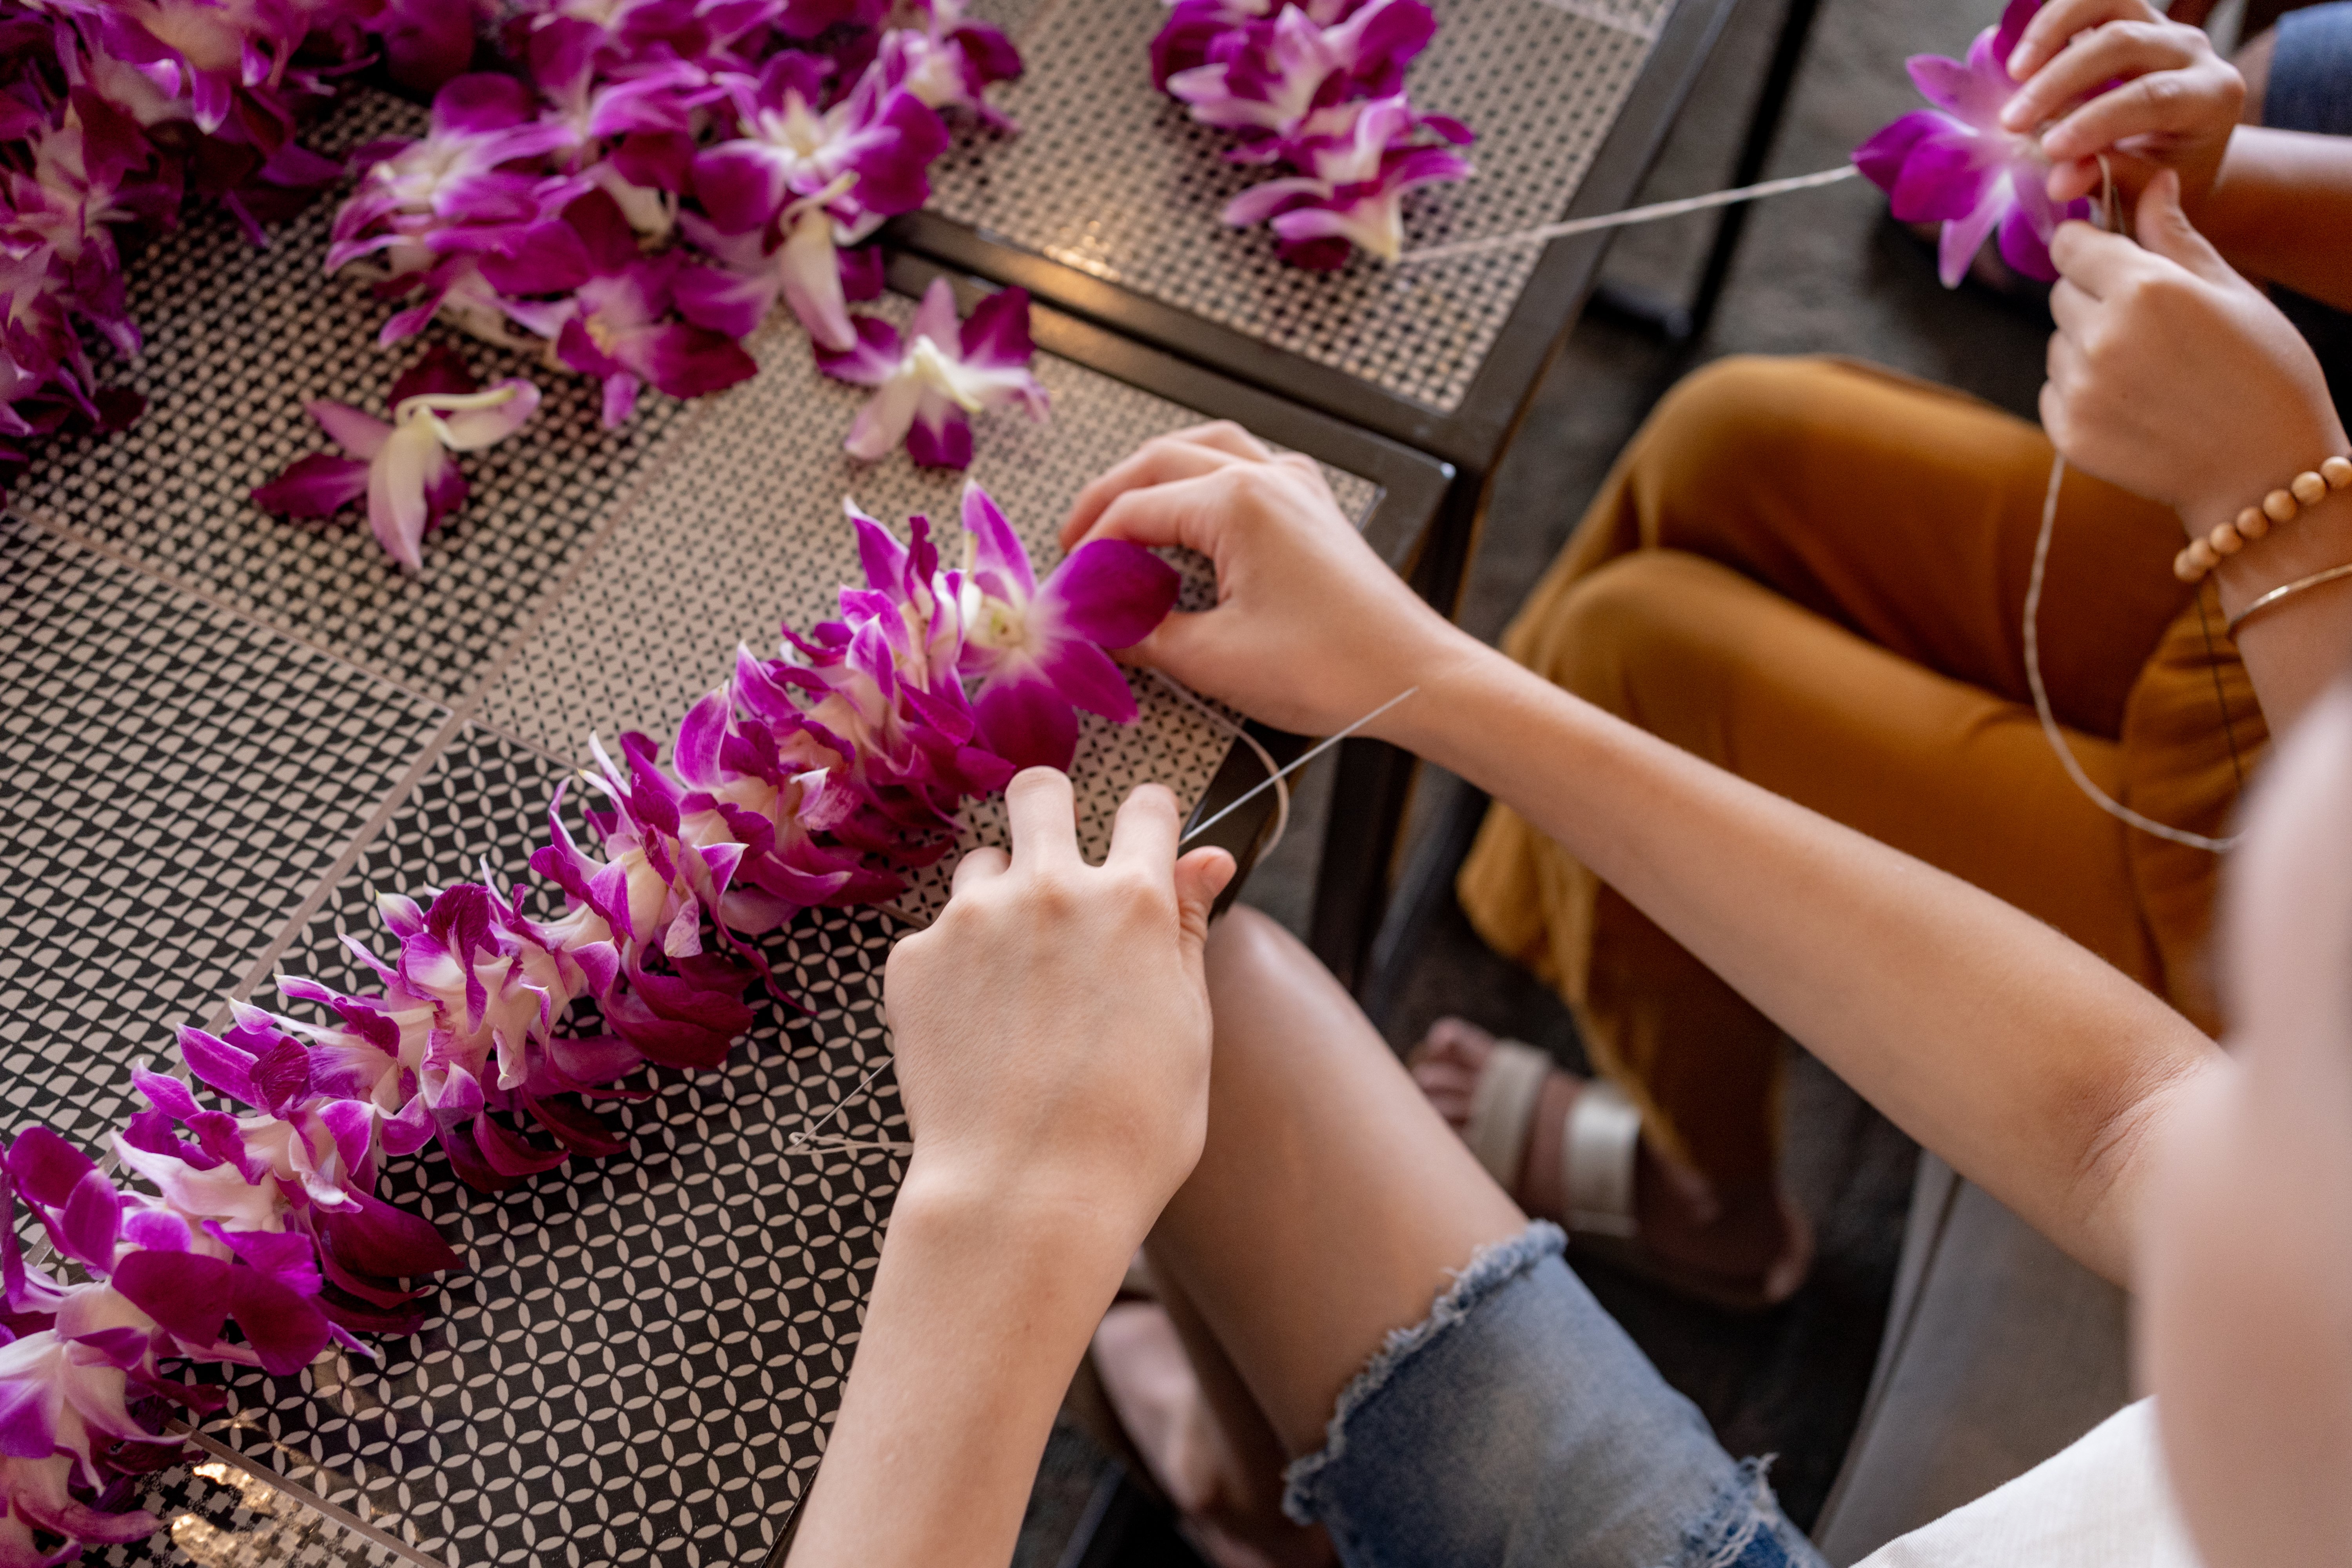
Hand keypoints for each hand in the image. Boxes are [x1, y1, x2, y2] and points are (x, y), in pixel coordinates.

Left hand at [883, 772, 1233, 1238]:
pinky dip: (953, 968)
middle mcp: (1049, 890)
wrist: (1026, 1195)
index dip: (1150, 822)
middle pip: (1040, 791)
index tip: (1143, 846)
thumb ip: (1186, 931)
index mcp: (1131, 903)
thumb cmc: (1129, 1130)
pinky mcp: (913, 961)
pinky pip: (935, 936)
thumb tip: (1208, 857)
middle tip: (1058, 870)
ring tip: (1015, 978)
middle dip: (1051, 812)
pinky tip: (974, 1029)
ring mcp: (972, 920)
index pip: (1147, 808)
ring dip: (999, 897)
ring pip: (982, 864)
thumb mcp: (1186, 1027)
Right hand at [1060, 422, 1477, 737]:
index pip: (1135, 509)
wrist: (1416, 677)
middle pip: (1161, 459)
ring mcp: (1296, 487)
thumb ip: (1144, 635)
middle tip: (1075, 544)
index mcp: (1237, 501)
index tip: (1068, 589)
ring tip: (1121, 519)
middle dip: (1109, 497)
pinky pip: (1245, 468)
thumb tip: (1099, 628)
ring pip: (1206, 449)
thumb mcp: (1214, 660)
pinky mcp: (1314, 508)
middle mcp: (1268, 477)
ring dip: (1156, 476)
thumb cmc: (1333, 667)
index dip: (1090, 550)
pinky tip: (1190, 518)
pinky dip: (1203, 481)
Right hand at [2001, 0, 2242, 212]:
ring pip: (2108, 3)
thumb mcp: (2143, 189)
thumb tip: (2060, 180)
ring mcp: (2162, 28)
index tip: (2049, 148)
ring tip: (2014, 74)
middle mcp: (2192, 52)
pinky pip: (2090, 3)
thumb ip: (2107, 179)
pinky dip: (2051, 23)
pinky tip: (2022, 61)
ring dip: (2051, 34)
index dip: (2098, 120)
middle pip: (2124, 43)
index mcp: (2211, 97)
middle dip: (2061, 80)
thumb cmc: (2162, 176)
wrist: (2180, 155)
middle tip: (2013, 122)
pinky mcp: (2131, 17)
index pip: (2155, 97)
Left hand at [2043, 172, 2344, 532]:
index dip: (2088, 248)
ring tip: (2150, 370)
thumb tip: (2151, 179)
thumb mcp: (2230, 291)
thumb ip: (2175, 236)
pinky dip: (2082, 392)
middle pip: (2062, 293)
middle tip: (2150, 327)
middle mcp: (2101, 336)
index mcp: (2144, 289)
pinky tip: (2135, 404)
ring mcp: (2080, 388)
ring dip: (2088, 347)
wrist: (2264, 472)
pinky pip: (2054, 390)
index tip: (2106, 257)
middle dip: (2095, 298)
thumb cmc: (2263, 372)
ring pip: (2058, 343)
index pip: (2072, 246)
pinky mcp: (2068, 432)